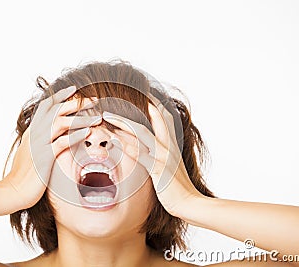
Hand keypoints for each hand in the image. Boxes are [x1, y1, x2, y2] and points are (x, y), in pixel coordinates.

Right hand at [3, 86, 101, 208]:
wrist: (14, 190)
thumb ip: (39, 141)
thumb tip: (50, 136)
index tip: (74, 89)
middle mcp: (35, 133)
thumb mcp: (30, 152)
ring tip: (97, 117)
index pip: (46, 106)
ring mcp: (39, 144)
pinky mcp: (44, 157)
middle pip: (56, 110)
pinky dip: (75, 136)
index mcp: (32, 131)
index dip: (60, 96)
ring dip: (80, 118)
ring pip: (60, 123)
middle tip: (94, 100)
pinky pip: (61, 142)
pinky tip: (87, 133)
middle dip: (76, 103)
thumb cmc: (24, 174)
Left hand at [103, 102, 201, 217]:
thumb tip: (148, 149)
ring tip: (108, 117)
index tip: (145, 94)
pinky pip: (139, 154)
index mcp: (172, 144)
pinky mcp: (158, 168)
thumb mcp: (171, 166)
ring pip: (141, 133)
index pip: (165, 118)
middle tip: (118, 103)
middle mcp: (168, 146)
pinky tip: (114, 141)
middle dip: (135, 109)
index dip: (155, 104)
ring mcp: (163, 156)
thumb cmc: (179, 187)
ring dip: (123, 123)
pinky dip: (125, 146)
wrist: (190, 202)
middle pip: (152, 119)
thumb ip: (161, 155)